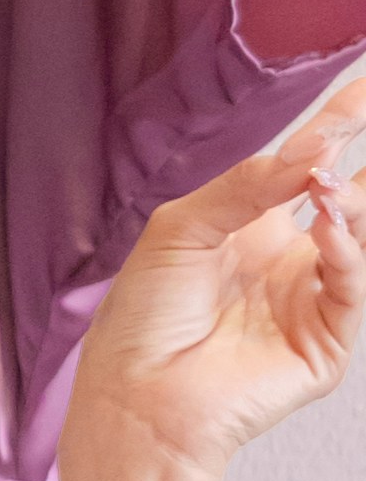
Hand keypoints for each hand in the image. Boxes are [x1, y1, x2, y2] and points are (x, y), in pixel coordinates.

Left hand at [62, 66, 365, 480]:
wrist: (138, 393)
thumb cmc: (145, 316)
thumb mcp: (182, 229)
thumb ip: (246, 186)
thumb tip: (311, 150)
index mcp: (253, 226)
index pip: (307, 166)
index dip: (339, 125)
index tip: (363, 87)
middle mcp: (290, 258)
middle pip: (349, 196)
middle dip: (358, 164)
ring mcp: (311, 299)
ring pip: (358, 238)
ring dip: (351, 203)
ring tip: (329, 186)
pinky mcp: (325, 341)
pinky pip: (349, 286)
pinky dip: (346, 253)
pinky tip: (329, 228)